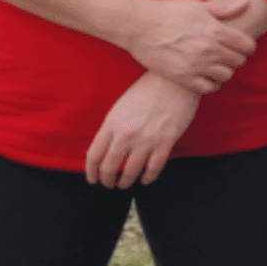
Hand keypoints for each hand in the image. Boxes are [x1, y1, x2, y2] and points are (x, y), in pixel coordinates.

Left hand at [85, 72, 199, 187]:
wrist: (174, 81)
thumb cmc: (148, 90)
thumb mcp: (121, 106)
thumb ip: (112, 128)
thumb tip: (106, 149)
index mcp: (112, 123)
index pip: (94, 156)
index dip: (91, 172)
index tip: (93, 178)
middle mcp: (126, 134)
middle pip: (109, 168)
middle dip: (107, 180)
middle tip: (109, 184)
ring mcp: (146, 139)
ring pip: (130, 172)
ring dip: (126, 183)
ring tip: (125, 184)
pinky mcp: (165, 142)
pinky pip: (153, 169)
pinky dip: (147, 178)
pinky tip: (145, 180)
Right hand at [125, 0, 255, 93]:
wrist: (139, 25)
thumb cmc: (169, 12)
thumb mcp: (198, 6)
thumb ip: (224, 8)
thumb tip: (245, 3)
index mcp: (215, 30)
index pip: (247, 45)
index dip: (248, 46)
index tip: (243, 46)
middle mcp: (209, 49)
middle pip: (238, 61)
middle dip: (237, 58)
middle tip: (229, 56)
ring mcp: (196, 64)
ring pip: (226, 75)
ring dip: (225, 71)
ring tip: (218, 66)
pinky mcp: (182, 77)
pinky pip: (208, 88)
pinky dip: (212, 84)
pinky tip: (207, 78)